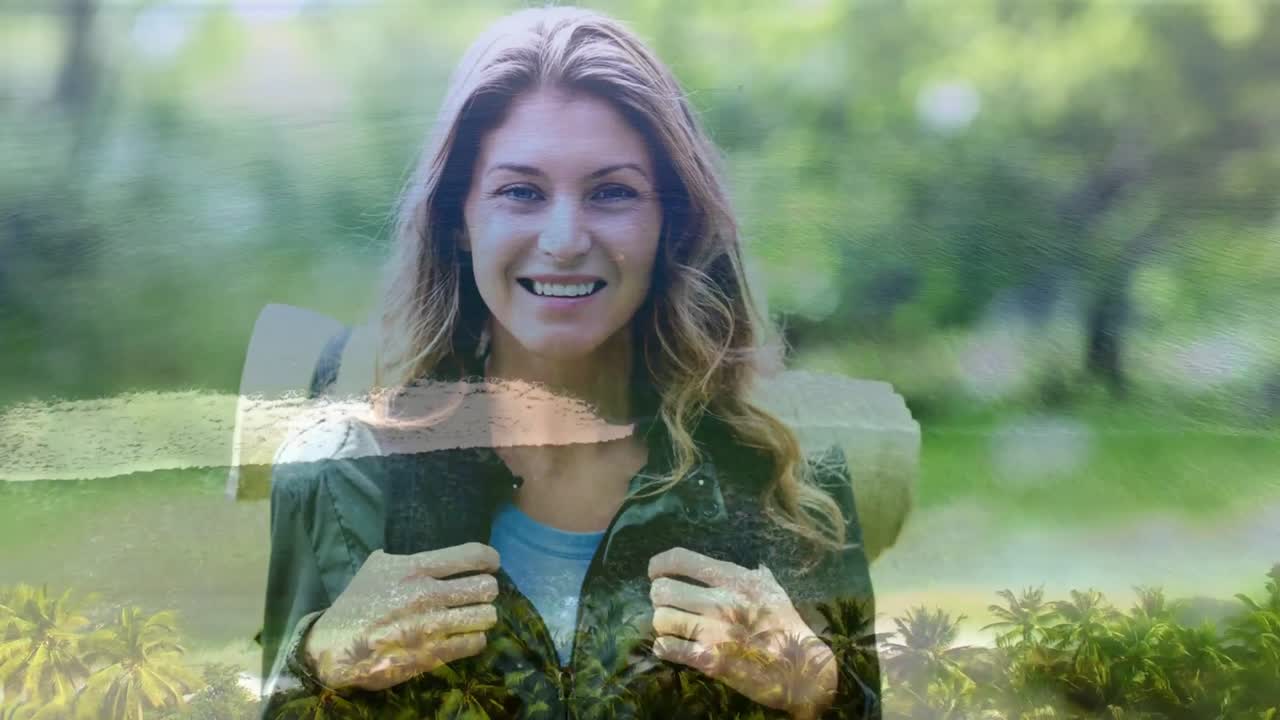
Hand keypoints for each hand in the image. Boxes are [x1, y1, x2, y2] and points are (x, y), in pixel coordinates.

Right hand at [303, 542, 500, 690]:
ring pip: (486, 616)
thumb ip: (406, 557)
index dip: (490, 559)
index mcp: (416, 568)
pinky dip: (475, 639)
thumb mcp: (376, 567)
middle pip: (486, 587)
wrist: (337, 649)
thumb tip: (428, 555)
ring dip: (483, 616)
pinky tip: (465, 636)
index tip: (491, 564)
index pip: (473, 556)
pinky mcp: (433, 655)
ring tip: (475, 616)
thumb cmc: (356, 605)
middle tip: (480, 594)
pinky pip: (474, 643)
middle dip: (487, 590)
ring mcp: (433, 626)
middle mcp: (429, 594)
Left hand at [648, 547, 837, 718]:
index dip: (659, 564)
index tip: (655, 571)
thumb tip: (755, 565)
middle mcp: (720, 601)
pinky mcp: (708, 659)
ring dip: (663, 623)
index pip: (681, 560)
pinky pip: (667, 648)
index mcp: (733, 579)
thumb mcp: (774, 591)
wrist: (802, 668)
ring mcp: (712, 631)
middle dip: (660, 597)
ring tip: (672, 626)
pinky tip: (671, 647)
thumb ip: (758, 575)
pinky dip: (664, 647)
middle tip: (666, 603)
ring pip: (660, 618)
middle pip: (663, 589)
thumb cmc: (787, 625)